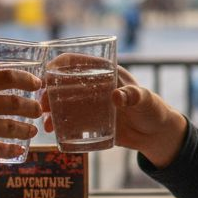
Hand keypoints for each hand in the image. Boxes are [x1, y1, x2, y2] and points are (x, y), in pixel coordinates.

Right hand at [0, 68, 42, 169]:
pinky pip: (2, 148)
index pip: (6, 77)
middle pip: (15, 103)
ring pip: (12, 127)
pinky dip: (13, 149)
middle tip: (38, 110)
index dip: (27, 80)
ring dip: (26, 129)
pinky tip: (18, 150)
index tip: (37, 84)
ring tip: (31, 130)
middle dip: (32, 108)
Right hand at [40, 65, 185, 167]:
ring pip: (63, 103)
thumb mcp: (145, 100)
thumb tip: (117, 96)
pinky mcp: (89, 121)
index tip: (46, 74)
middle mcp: (93, 86)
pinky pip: (69, 121)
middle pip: (63, 82)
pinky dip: (58, 125)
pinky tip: (52, 132)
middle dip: (49, 92)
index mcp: (105, 72)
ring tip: (46, 124)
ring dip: (51, 110)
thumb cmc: (154, 110)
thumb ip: (133, 96)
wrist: (155, 136)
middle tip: (42, 106)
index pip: (77, 61)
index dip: (59, 64)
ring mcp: (89, 104)